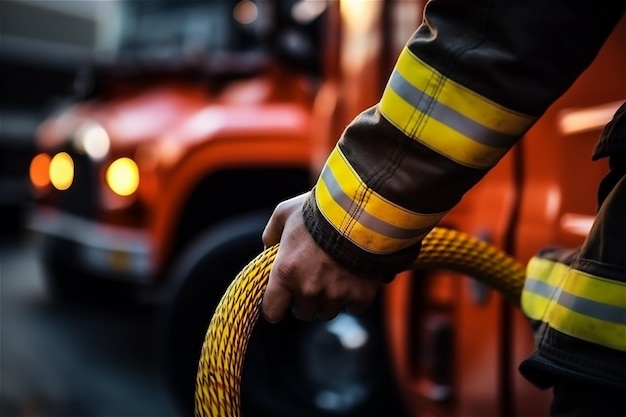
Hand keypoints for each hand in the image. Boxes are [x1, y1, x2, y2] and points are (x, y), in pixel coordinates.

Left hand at [261, 192, 382, 322]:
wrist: (363, 210)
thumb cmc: (321, 210)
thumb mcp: (285, 213)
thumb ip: (271, 234)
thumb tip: (268, 248)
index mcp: (285, 272)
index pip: (271, 311)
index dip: (277, 305)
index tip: (283, 297)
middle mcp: (308, 289)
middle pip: (302, 312)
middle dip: (306, 298)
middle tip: (314, 277)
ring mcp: (335, 295)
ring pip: (328, 311)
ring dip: (329, 298)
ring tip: (335, 275)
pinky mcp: (360, 296)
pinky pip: (353, 307)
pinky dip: (354, 296)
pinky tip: (354, 277)